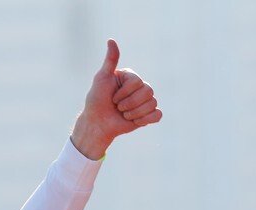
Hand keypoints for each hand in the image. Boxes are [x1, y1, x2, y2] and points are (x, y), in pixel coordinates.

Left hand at [70, 39, 161, 159]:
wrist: (98, 123)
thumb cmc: (97, 100)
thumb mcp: (102, 78)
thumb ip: (110, 60)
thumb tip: (111, 40)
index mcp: (131, 77)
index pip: (138, 82)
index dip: (124, 93)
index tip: (112, 97)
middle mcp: (140, 87)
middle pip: (148, 92)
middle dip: (130, 103)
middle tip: (118, 108)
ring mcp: (145, 101)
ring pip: (153, 103)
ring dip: (135, 113)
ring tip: (124, 115)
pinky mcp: (148, 115)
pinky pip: (158, 115)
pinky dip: (146, 119)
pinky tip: (135, 121)